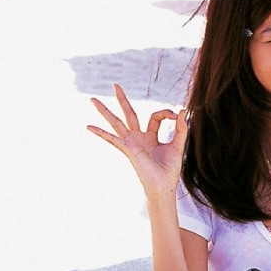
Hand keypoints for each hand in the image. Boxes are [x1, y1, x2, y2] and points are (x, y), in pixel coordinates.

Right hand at [87, 84, 187, 198]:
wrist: (163, 185)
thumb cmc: (169, 169)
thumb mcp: (177, 145)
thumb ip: (180, 129)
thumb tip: (182, 111)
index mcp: (151, 136)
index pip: (154, 116)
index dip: (165, 113)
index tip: (175, 116)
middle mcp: (138, 138)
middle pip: (129, 114)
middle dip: (122, 99)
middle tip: (115, 85)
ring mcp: (131, 143)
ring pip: (116, 122)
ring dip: (105, 111)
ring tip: (93, 99)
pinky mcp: (127, 149)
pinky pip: (112, 139)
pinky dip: (100, 133)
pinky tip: (88, 126)